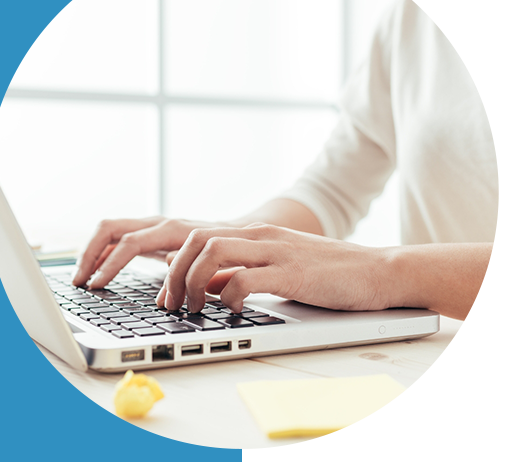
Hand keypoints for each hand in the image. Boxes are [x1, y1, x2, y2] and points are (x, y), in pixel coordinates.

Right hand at [71, 217, 224, 288]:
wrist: (233, 232)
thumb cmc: (222, 251)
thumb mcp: (207, 265)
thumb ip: (185, 278)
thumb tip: (163, 301)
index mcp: (170, 230)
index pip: (130, 243)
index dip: (110, 264)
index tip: (96, 285)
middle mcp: (155, 223)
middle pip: (109, 228)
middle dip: (89, 253)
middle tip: (78, 280)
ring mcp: (148, 226)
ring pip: (108, 230)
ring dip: (90, 252)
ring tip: (79, 277)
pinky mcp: (146, 233)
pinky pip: (115, 238)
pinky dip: (101, 253)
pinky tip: (94, 271)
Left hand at [157, 223, 391, 313]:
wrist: (380, 270)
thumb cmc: (328, 274)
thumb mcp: (274, 269)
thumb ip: (238, 272)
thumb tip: (204, 284)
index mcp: (253, 234)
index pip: (195, 238)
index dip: (172, 266)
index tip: (166, 295)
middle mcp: (259, 236)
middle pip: (195, 240)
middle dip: (174, 274)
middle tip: (172, 304)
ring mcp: (276, 251)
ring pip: (213, 251)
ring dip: (194, 281)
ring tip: (195, 308)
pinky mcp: (293, 273)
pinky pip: (246, 278)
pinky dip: (230, 296)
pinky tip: (234, 311)